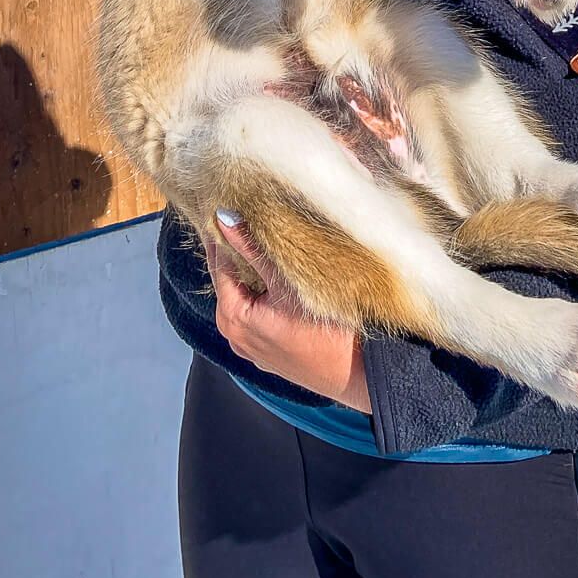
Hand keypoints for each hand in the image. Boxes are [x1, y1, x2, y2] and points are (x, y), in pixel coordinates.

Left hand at [207, 216, 370, 411]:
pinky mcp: (269, 353)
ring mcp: (252, 348)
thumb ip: (252, 249)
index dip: (222, 232)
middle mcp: (234, 336)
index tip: (226, 203)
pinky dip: (263, 294)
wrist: (358, 374)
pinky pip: (258, 314)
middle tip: (245, 214)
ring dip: (252, 273)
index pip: (218, 262)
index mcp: (232, 317)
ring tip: (263, 240)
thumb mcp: (285, 283)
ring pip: (245, 297)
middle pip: (230, 280)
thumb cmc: (325, 330)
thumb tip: (224, 217)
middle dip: (237, 250)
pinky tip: (278, 278)